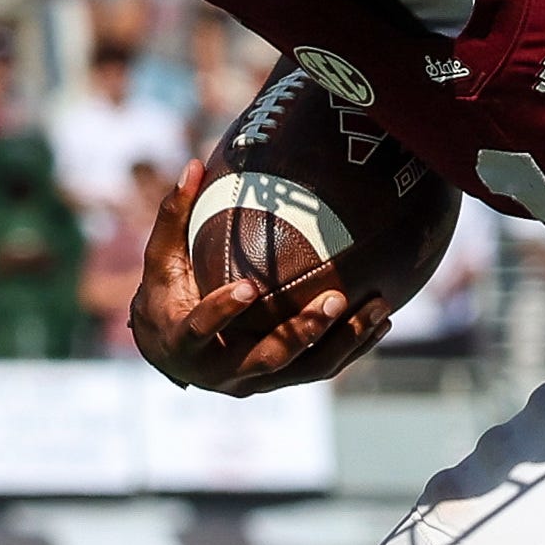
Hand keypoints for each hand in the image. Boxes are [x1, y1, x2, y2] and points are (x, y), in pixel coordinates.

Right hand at [131, 157, 396, 392]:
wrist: (169, 353)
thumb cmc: (165, 295)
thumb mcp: (162, 260)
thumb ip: (175, 217)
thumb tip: (194, 163)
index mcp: (182, 342)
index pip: (201, 328)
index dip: (223, 310)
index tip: (249, 287)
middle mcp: (220, 372)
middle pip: (267, 357)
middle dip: (302, 331)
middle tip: (336, 300)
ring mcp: (254, 381)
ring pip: (305, 368)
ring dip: (344, 340)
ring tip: (378, 307)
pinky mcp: (280, 381)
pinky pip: (322, 367)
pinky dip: (353, 346)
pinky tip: (382, 319)